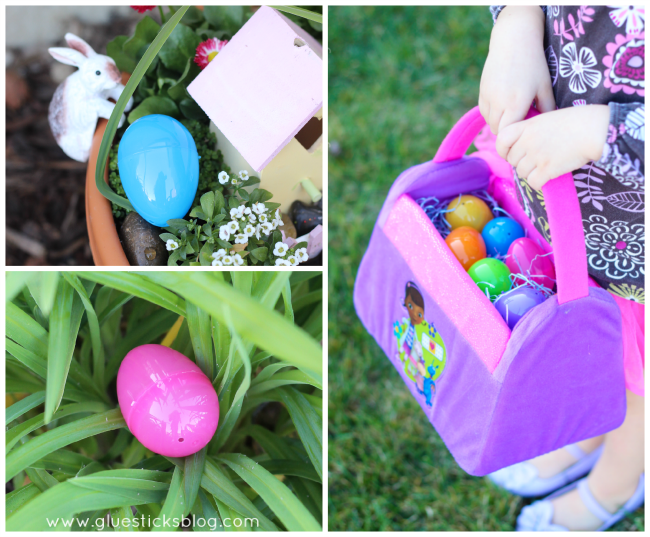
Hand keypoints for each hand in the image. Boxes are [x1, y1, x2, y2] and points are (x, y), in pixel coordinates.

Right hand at [479, 6, 554, 134]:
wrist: (513, 41)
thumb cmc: (533, 64)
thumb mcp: (544, 86)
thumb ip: (547, 108)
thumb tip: (546, 127)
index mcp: (515, 104)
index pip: (509, 134)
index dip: (515, 138)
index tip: (523, 137)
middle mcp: (498, 103)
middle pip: (498, 130)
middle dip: (508, 131)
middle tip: (519, 127)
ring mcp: (488, 97)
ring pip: (490, 122)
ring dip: (499, 122)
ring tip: (512, 115)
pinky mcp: (481, 92)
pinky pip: (485, 112)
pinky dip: (492, 113)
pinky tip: (503, 106)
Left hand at [496, 105, 609, 189]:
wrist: (594, 129)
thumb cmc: (575, 122)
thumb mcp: (546, 118)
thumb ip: (530, 131)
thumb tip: (518, 149)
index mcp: (526, 126)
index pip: (501, 140)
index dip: (503, 150)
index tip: (510, 153)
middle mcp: (527, 141)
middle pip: (512, 160)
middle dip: (521, 162)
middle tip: (536, 160)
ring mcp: (536, 155)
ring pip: (522, 172)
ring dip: (531, 173)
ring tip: (544, 167)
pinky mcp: (547, 169)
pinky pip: (533, 183)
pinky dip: (538, 183)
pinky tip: (547, 177)